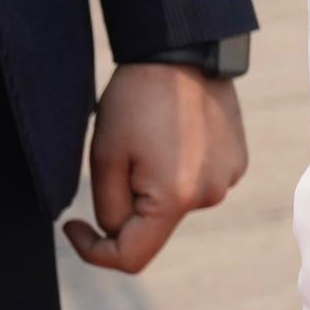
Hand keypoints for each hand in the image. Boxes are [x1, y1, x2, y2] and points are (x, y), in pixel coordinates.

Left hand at [67, 62, 248, 274]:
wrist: (185, 52)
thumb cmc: (137, 101)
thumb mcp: (105, 157)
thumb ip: (109, 208)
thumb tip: (117, 231)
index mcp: (176, 199)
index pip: (131, 258)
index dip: (93, 251)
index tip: (72, 225)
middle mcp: (211, 195)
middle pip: (152, 228)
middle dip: (126, 207)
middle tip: (116, 160)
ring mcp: (229, 178)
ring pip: (173, 206)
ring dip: (153, 188)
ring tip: (148, 142)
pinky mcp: (237, 161)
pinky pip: (196, 184)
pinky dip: (177, 173)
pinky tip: (173, 137)